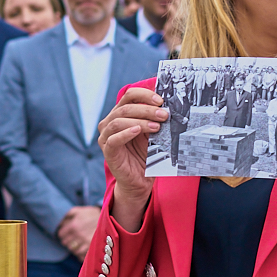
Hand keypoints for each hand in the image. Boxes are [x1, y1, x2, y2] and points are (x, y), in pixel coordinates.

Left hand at [57, 206, 101, 259]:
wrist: (111, 221)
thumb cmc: (93, 215)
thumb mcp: (80, 210)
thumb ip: (67, 215)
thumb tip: (59, 223)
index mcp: (73, 225)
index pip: (61, 235)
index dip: (63, 234)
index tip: (68, 233)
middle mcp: (78, 235)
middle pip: (65, 243)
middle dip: (68, 240)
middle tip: (74, 238)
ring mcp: (85, 243)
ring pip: (73, 250)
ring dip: (75, 247)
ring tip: (80, 243)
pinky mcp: (92, 249)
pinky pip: (80, 256)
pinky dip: (81, 254)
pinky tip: (84, 248)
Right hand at [97, 86, 166, 230]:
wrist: (140, 181)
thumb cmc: (147, 155)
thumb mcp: (153, 133)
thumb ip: (156, 119)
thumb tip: (170, 106)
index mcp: (120, 114)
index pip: (129, 96)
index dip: (144, 95)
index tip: (161, 100)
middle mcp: (110, 123)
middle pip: (125, 107)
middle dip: (146, 109)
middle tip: (164, 114)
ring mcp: (106, 137)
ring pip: (118, 121)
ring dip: (140, 121)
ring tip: (157, 126)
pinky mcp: (107, 151)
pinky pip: (113, 139)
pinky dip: (126, 133)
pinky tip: (138, 131)